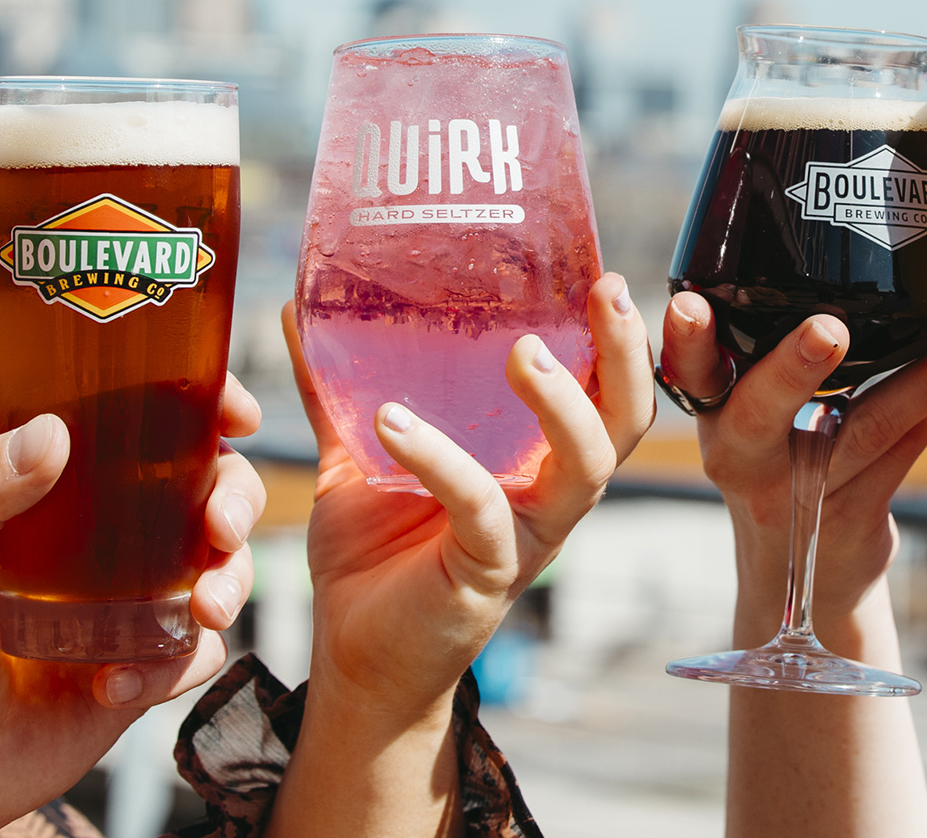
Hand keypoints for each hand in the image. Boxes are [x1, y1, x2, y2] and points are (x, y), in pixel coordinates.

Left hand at [0, 375, 265, 837]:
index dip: (209, 411)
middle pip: (213, 494)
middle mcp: (117, 540)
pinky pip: (197, 655)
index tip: (238, 415)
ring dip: (230, 583)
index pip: (154, 432)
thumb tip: (53, 432)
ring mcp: (139, 605)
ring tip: (202, 611)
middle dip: (238, 502)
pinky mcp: (148, 668)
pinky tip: (115, 686)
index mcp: (72, 492)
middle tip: (222, 528)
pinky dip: (174, 667)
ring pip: (225, 571)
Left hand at [267, 273, 653, 837]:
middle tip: (607, 290)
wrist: (353, 655)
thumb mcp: (359, 449)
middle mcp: (548, 491)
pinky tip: (391, 421)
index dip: (622, 336)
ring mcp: (526, 534)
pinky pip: (481, 507)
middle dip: (627, 352)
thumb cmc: (374, 550)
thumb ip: (339, 383)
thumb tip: (299, 304)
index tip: (608, 272)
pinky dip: (440, 458)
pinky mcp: (487, 573)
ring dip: (564, 404)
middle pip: (625, 419)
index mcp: (536, 455)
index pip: (604, 387)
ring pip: (585, 465)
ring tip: (523, 352)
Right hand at [660, 294, 926, 837]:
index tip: (690, 307)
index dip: (686, 341)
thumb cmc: (779, 467)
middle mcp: (745, 456)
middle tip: (826, 330)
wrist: (805, 573)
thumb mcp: (748, 418)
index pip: (689, 371)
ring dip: (912, 385)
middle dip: (794, 367)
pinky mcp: (852, 518)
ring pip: (861, 432)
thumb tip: (820, 260)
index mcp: (713, 416)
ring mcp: (797, 495)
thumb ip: (760, 357)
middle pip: (762, 410)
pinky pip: (902, 456)